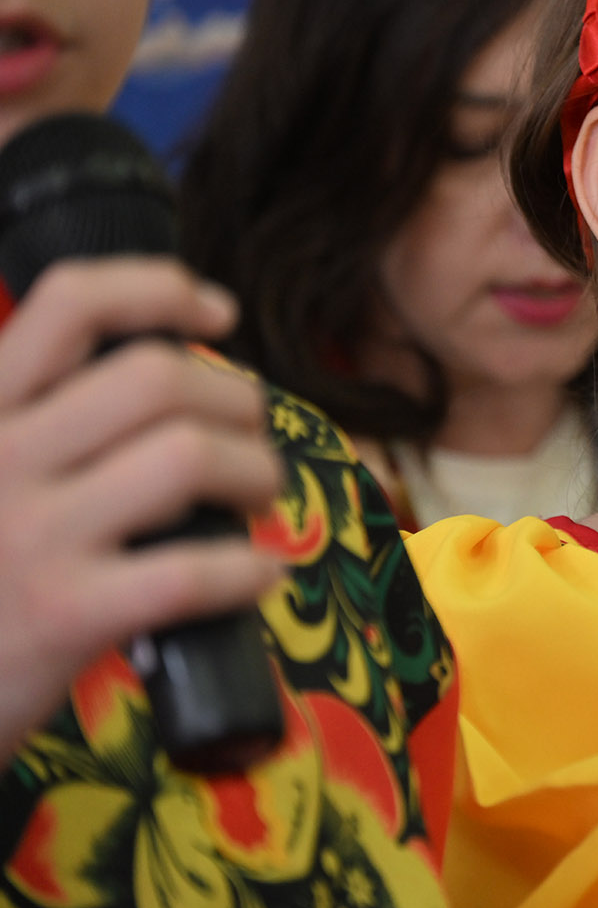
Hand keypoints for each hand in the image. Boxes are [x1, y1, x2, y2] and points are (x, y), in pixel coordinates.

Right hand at [0, 259, 285, 758]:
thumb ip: (45, 420)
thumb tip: (175, 373)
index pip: (70, 303)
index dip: (162, 290)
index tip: (221, 314)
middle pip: (156, 376)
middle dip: (237, 397)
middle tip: (251, 435)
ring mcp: (30, 536)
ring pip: (186, 456)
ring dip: (255, 471)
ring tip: (258, 497)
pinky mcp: (62, 616)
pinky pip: (189, 571)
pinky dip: (249, 570)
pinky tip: (258, 576)